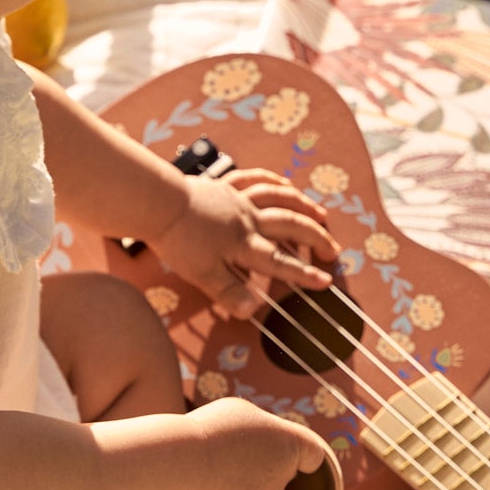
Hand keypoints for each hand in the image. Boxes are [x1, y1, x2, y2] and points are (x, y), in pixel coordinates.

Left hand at [146, 169, 337, 320]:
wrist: (157, 203)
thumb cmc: (177, 240)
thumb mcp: (202, 275)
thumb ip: (229, 293)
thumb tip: (254, 309)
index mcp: (243, 244)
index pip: (280, 262)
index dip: (304, 274)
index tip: (326, 282)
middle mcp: (248, 219)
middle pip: (290, 226)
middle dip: (315, 239)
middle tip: (331, 251)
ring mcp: (238, 200)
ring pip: (279, 199)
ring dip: (303, 206)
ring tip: (320, 215)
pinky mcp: (225, 186)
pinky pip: (255, 179)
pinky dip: (274, 181)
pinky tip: (286, 184)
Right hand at [187, 395, 331, 489]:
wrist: (186, 466)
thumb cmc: (212, 431)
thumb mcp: (239, 411)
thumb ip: (261, 426)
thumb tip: (261, 439)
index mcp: (291, 442)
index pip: (313, 453)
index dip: (304, 453)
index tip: (291, 452)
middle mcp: (286, 472)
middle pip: (284, 469)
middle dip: (267, 462)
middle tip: (236, 450)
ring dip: (252, 481)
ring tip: (221, 467)